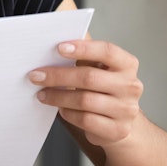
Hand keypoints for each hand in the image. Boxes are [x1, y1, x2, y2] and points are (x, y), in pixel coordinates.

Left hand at [28, 40, 143, 146]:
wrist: (121, 123)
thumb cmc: (103, 89)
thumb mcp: (99, 69)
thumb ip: (84, 55)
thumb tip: (55, 36)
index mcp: (127, 64)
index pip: (107, 51)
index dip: (83, 48)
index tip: (59, 48)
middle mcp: (131, 86)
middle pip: (90, 77)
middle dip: (58, 76)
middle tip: (35, 75)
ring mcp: (126, 110)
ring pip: (85, 101)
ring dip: (58, 96)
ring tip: (42, 94)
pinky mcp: (117, 130)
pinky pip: (86, 120)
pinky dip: (69, 114)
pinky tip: (61, 109)